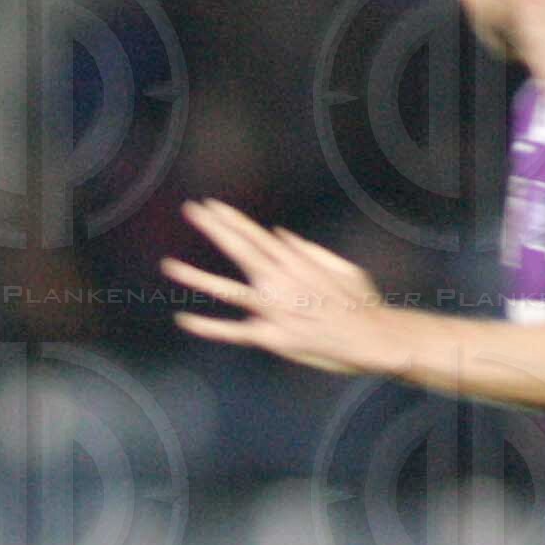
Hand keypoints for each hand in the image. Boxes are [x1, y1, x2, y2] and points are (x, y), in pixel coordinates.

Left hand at [164, 199, 395, 374]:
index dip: (231, 220)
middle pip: (241, 250)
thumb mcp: (342, 268)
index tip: (209, 205)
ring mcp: (276, 309)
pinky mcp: (274, 337)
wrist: (374, 339)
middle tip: (190, 210)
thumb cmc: (360, 305)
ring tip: (170, 266)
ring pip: (230, 290)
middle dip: (214, 229)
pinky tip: (184, 320)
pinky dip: (209, 327)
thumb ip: (310, 250)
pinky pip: (235, 332)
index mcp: (297, 264)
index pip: (256, 235)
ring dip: (198, 278)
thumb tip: (280, 233)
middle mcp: (282, 282)